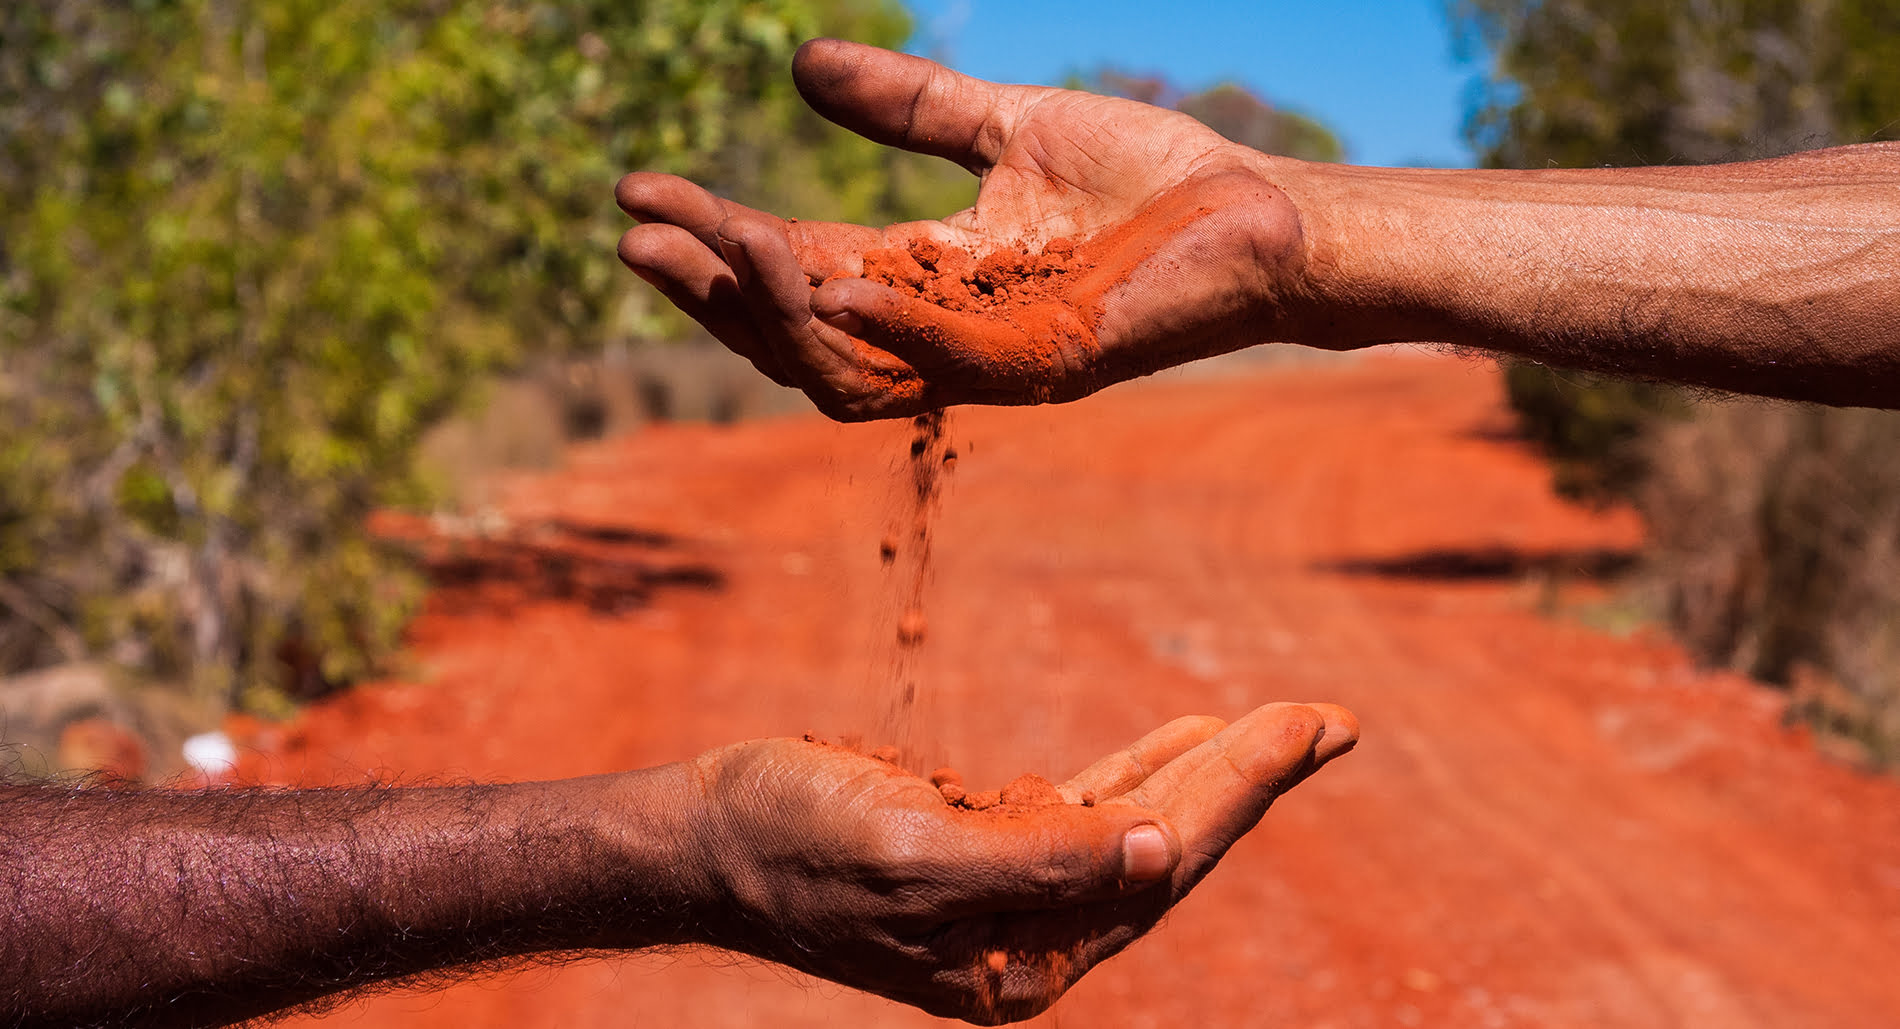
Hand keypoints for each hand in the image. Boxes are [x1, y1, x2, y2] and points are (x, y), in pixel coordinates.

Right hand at [615, 39, 1312, 420]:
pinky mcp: (1052, 363)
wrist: (1262, 210)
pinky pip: (950, 365)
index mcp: (923, 280)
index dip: (711, 237)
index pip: (791, 270)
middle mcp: (942, 333)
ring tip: (722, 240)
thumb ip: (910, 108)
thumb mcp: (1004, 127)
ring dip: (778, 313)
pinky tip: (830, 278)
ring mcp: (992, 359)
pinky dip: (888, 329)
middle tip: (637, 236)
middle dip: (712, 291)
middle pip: (795, 335)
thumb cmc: (1148, 180)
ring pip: (850, 370)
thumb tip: (800, 64)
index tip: (635, 189)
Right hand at [681, 702, 1357, 1023]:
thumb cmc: (794, 845)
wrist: (707, 836)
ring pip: (1137, 826)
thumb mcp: (914, 856)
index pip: (1161, 867)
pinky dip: (1141, 771)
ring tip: (1288, 726)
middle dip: (1249, 780)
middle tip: (1331, 719)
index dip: (1238, 792)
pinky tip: (1186, 738)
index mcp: (1026, 959)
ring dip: (1211, 772)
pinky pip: (1087, 809)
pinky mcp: (985, 850)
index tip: (1305, 725)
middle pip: (1167, 850)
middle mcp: (1033, 937)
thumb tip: (1161, 855)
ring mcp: (1012, 896)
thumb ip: (1041, 863)